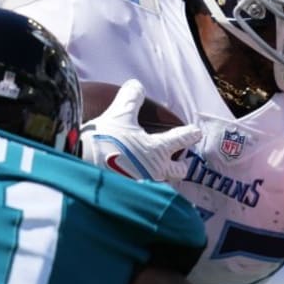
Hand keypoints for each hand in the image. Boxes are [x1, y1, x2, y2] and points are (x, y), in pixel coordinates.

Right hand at [80, 79, 201, 181]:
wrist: (85, 173)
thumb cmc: (105, 143)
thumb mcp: (118, 116)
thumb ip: (130, 100)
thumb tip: (136, 85)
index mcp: (157, 150)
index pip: (180, 139)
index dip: (190, 134)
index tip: (197, 133)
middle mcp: (156, 171)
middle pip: (178, 171)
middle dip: (180, 166)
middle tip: (180, 163)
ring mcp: (145, 187)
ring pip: (163, 184)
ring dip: (162, 179)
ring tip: (156, 175)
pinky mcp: (131, 198)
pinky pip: (144, 193)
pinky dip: (143, 189)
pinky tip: (134, 185)